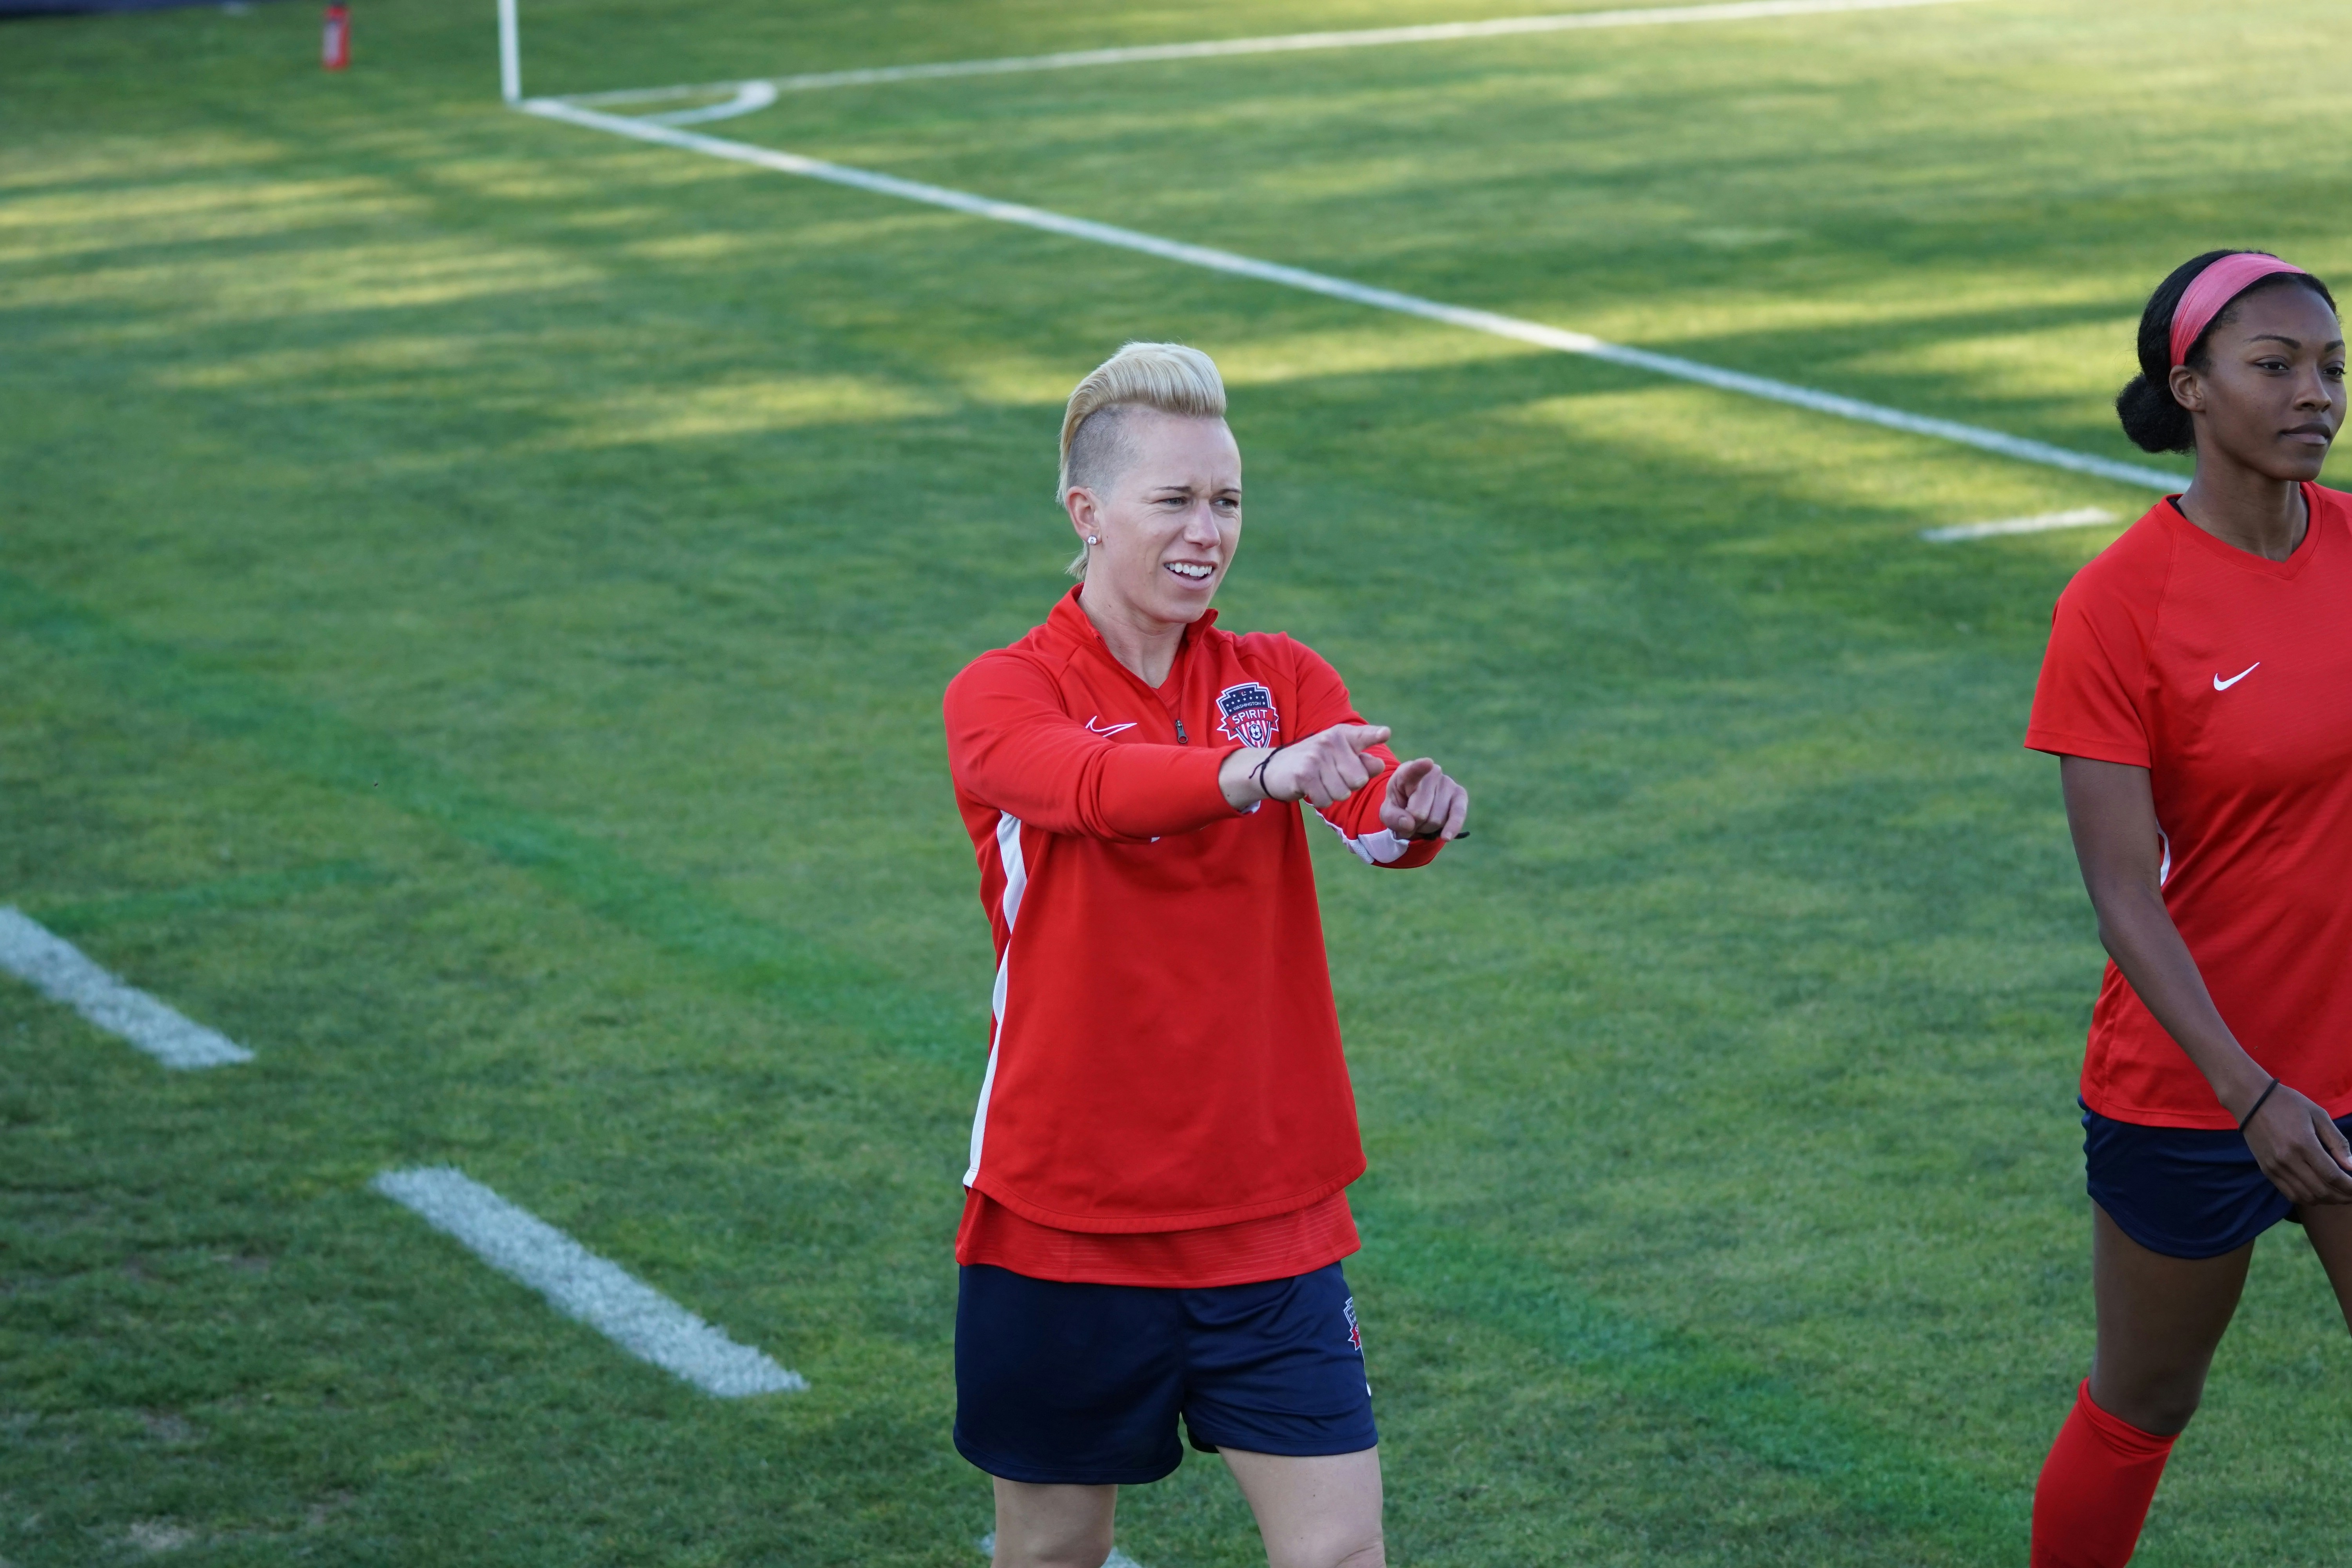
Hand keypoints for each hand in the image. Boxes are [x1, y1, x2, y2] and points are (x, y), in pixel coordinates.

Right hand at [1221, 723, 1389, 809]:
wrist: (1271, 768)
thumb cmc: (1312, 764)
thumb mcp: (1336, 757)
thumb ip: (1360, 760)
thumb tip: (1378, 764)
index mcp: (1341, 735)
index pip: (1363, 736)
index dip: (1375, 735)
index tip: (1385, 734)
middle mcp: (1329, 742)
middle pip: (1359, 780)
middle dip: (1347, 786)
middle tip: (1329, 777)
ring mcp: (1316, 757)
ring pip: (1342, 793)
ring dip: (1331, 795)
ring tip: (1318, 782)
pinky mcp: (1304, 774)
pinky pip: (1325, 800)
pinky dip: (1318, 800)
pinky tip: (1309, 789)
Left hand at [1378, 756, 1468, 840]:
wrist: (1416, 805)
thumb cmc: (1400, 804)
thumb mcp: (1388, 811)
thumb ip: (1392, 817)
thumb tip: (1409, 824)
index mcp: (1407, 772)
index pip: (1413, 770)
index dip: (1420, 767)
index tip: (1428, 763)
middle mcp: (1431, 773)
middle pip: (1419, 812)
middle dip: (1413, 824)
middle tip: (1410, 820)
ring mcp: (1448, 782)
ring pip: (1435, 820)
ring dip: (1426, 828)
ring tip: (1422, 820)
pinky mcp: (1460, 794)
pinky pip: (1458, 814)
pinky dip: (1452, 827)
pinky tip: (1446, 836)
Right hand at [2241, 1080, 2351, 1204]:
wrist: (2250, 1100)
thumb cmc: (2288, 1103)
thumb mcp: (2318, 1115)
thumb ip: (2336, 1141)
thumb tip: (2351, 1166)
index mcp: (2303, 1143)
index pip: (2332, 1175)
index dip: (2350, 1187)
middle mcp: (2287, 1159)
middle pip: (2321, 1190)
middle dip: (2342, 1196)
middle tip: (2351, 1194)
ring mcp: (2275, 1167)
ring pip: (2306, 1197)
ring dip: (2326, 1200)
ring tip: (2338, 1195)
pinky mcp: (2266, 1170)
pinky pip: (2290, 1194)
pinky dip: (2308, 1198)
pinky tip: (2318, 1192)